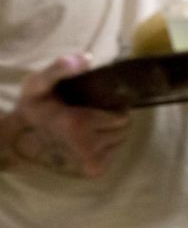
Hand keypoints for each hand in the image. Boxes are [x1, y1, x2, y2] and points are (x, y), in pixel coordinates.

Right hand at [9, 54, 129, 176]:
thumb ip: (61, 69)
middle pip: (124, 130)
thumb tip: (87, 58)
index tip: (106, 102)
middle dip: (116, 120)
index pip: (121, 118)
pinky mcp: (94, 170)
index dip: (117, 108)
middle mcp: (87, 146)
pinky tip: (92, 138)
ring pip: (121, 142)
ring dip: (113, 132)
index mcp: (77, 124)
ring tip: (94, 125)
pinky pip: (115, 153)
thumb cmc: (34, 107)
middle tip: (99, 113)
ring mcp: (92, 161)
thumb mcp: (40, 83)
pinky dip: (108, 145)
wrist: (22, 139)